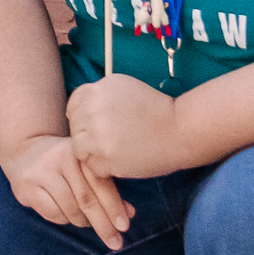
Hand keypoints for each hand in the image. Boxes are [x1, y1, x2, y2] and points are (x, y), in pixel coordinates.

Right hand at [0, 124, 129, 248]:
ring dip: (83, 222)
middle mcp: (58, 159)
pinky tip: (67, 215)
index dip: (114, 206)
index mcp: (79, 152)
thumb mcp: (85, 167)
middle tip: (115, 243)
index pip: (100, 182)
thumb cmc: (65, 163)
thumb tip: (130, 213)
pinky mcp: (26, 188)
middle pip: (85, 199)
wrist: (24, 152)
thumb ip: (107, 187)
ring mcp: (40, 173)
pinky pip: (53, 213)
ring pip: (70, 209)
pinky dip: (64, 220)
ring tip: (88, 222)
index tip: (124, 227)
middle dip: (103, 224)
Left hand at [64, 69, 192, 184]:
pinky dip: (103, 167)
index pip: (73, 106)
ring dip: (93, 152)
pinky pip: (92, 166)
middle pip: (75, 128)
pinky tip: (121, 160)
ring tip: (115, 151)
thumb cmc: (155, 108)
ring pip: (79, 149)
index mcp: (95, 90)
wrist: (180, 130)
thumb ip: (99, 94)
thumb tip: (80, 107)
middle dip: (88, 134)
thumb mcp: (124, 87)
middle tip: (111, 139)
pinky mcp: (104, 159)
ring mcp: (96, 137)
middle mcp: (91, 111)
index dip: (84, 116)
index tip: (97, 123)